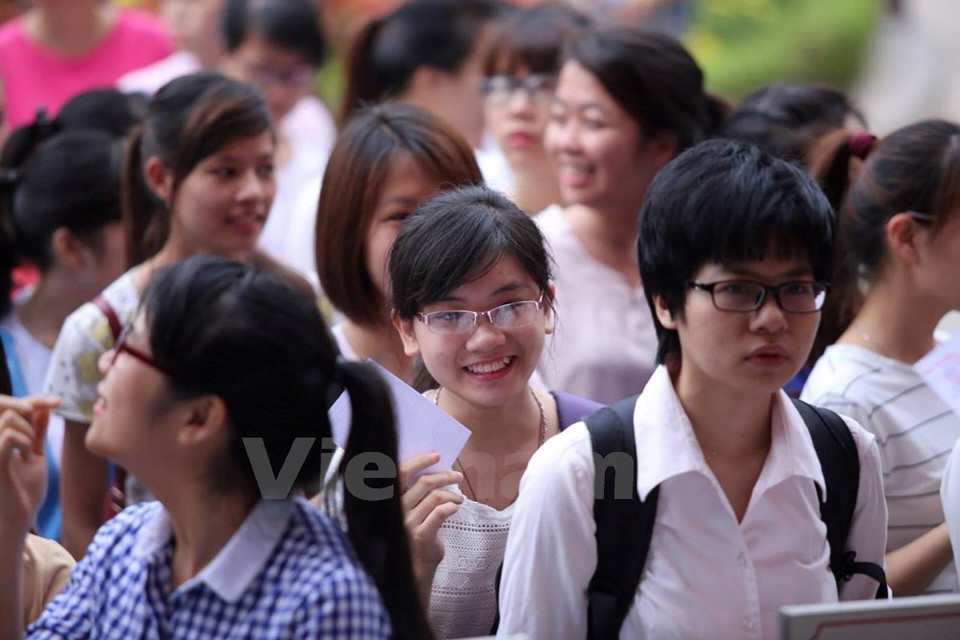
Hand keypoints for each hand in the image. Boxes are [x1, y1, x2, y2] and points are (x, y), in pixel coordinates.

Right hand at [0, 396, 58, 539]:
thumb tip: (43, 409)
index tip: (57, 402)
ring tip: (32, 449)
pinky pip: (8, 436)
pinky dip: (25, 441)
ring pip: (9, 418)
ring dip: (29, 431)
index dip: (33, 400)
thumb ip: (37, 433)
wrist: (19, 521)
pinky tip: (27, 456)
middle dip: (32, 411)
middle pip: (8, 407)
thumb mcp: (35, 456)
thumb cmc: (24, 493)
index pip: (10, 407)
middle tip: (39, 437)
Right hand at [399, 453, 463, 577]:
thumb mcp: (407, 514)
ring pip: (435, 496)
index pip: (400, 472)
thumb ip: (414, 496)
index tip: (436, 456)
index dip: (419, 461)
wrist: (411, 571)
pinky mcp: (421, 535)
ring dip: (452, 493)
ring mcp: (407, 523)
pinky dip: (451, 506)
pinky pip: (440, 512)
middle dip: (443, 475)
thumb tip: (435, 472)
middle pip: (423, 482)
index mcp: (390, 501)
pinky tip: (456, 507)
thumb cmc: (412, 539)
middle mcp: (396, 510)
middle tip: (457, 475)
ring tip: (460, 497)